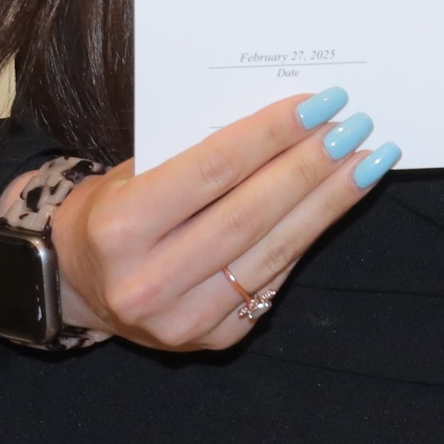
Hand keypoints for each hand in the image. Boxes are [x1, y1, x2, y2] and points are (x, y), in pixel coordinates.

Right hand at [43, 90, 394, 350]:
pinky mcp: (213, 339)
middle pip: (250, 214)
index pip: (213, 171)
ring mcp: (182, 320)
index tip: (320, 104)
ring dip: (328, 203)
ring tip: (367, 163)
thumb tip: (288, 123)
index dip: (272, 135)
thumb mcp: (135, 172)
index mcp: (120, 229)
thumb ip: (199, 154)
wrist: (76, 282)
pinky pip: (273, 279)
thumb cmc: (113, 210)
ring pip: (273, 251)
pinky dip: (308, 236)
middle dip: (310, 167)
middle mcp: (147, 282)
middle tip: (355, 128)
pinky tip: (336, 204)